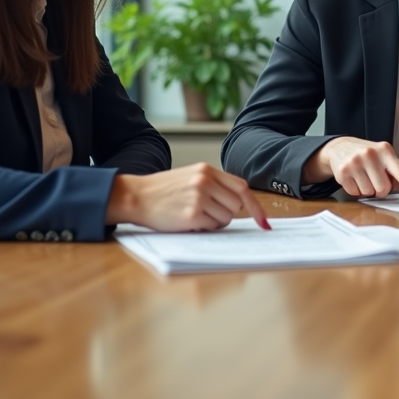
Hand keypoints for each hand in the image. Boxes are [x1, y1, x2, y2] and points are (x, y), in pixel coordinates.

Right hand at [106, 163, 269, 230]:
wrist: (136, 196)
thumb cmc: (163, 190)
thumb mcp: (190, 177)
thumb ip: (215, 184)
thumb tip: (241, 203)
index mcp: (206, 170)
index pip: (241, 187)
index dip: (255, 206)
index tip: (263, 221)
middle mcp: (204, 181)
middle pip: (236, 205)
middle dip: (227, 213)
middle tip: (207, 212)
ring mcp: (199, 197)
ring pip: (226, 218)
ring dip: (215, 222)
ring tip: (195, 215)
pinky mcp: (192, 214)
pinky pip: (212, 227)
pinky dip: (204, 228)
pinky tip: (188, 221)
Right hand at [303, 136, 398, 206]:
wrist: (339, 147)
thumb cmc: (366, 154)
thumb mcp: (382, 156)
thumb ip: (394, 171)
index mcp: (385, 151)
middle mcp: (371, 154)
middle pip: (384, 189)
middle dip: (380, 188)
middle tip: (373, 177)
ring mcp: (355, 162)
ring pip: (369, 192)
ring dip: (367, 189)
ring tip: (362, 175)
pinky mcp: (343, 171)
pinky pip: (356, 193)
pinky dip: (356, 190)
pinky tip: (353, 178)